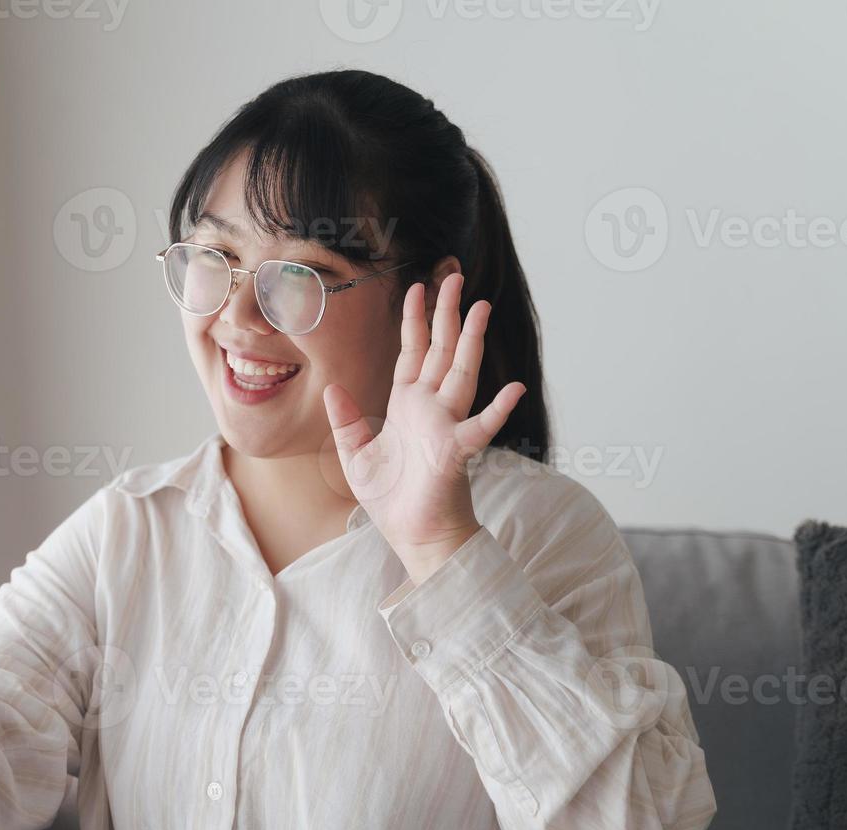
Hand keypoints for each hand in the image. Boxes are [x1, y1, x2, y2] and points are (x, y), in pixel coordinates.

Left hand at [323, 273, 524, 583]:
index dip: (414, 321)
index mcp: (407, 406)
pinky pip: (481, 428)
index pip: (412, 354)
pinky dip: (498, 410)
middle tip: (453, 277)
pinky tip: (512, 389)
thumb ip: (346, 419)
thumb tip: (333, 386)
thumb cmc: (390, 498)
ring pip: (461, 374)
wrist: (411, 534)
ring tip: (480, 308)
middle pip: (441, 352)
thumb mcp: (355, 454)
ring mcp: (446, 426)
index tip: (417, 288)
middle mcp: (431, 409)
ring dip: (470, 342)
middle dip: (446, 315)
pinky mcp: (455, 451)